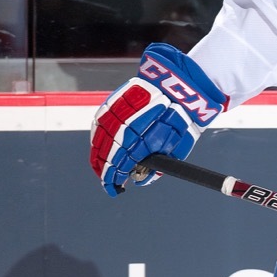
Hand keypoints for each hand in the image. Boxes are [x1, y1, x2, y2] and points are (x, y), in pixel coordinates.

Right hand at [89, 43, 226, 196]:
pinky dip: (98, 140)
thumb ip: (155, 169)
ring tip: (102, 168)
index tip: (115, 189)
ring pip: (97, 142)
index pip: (117, 169)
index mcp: (137, 145)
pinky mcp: (110, 104)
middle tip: (109, 182)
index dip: (113, 181)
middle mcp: (121, 131)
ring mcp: (113, 116)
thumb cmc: (179, 120)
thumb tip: (140, 181)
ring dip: (98, 157)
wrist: (177, 88)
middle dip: (105, 172)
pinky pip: (98, 127)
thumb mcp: (174, 151)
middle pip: (104, 157)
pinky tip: (101, 147)